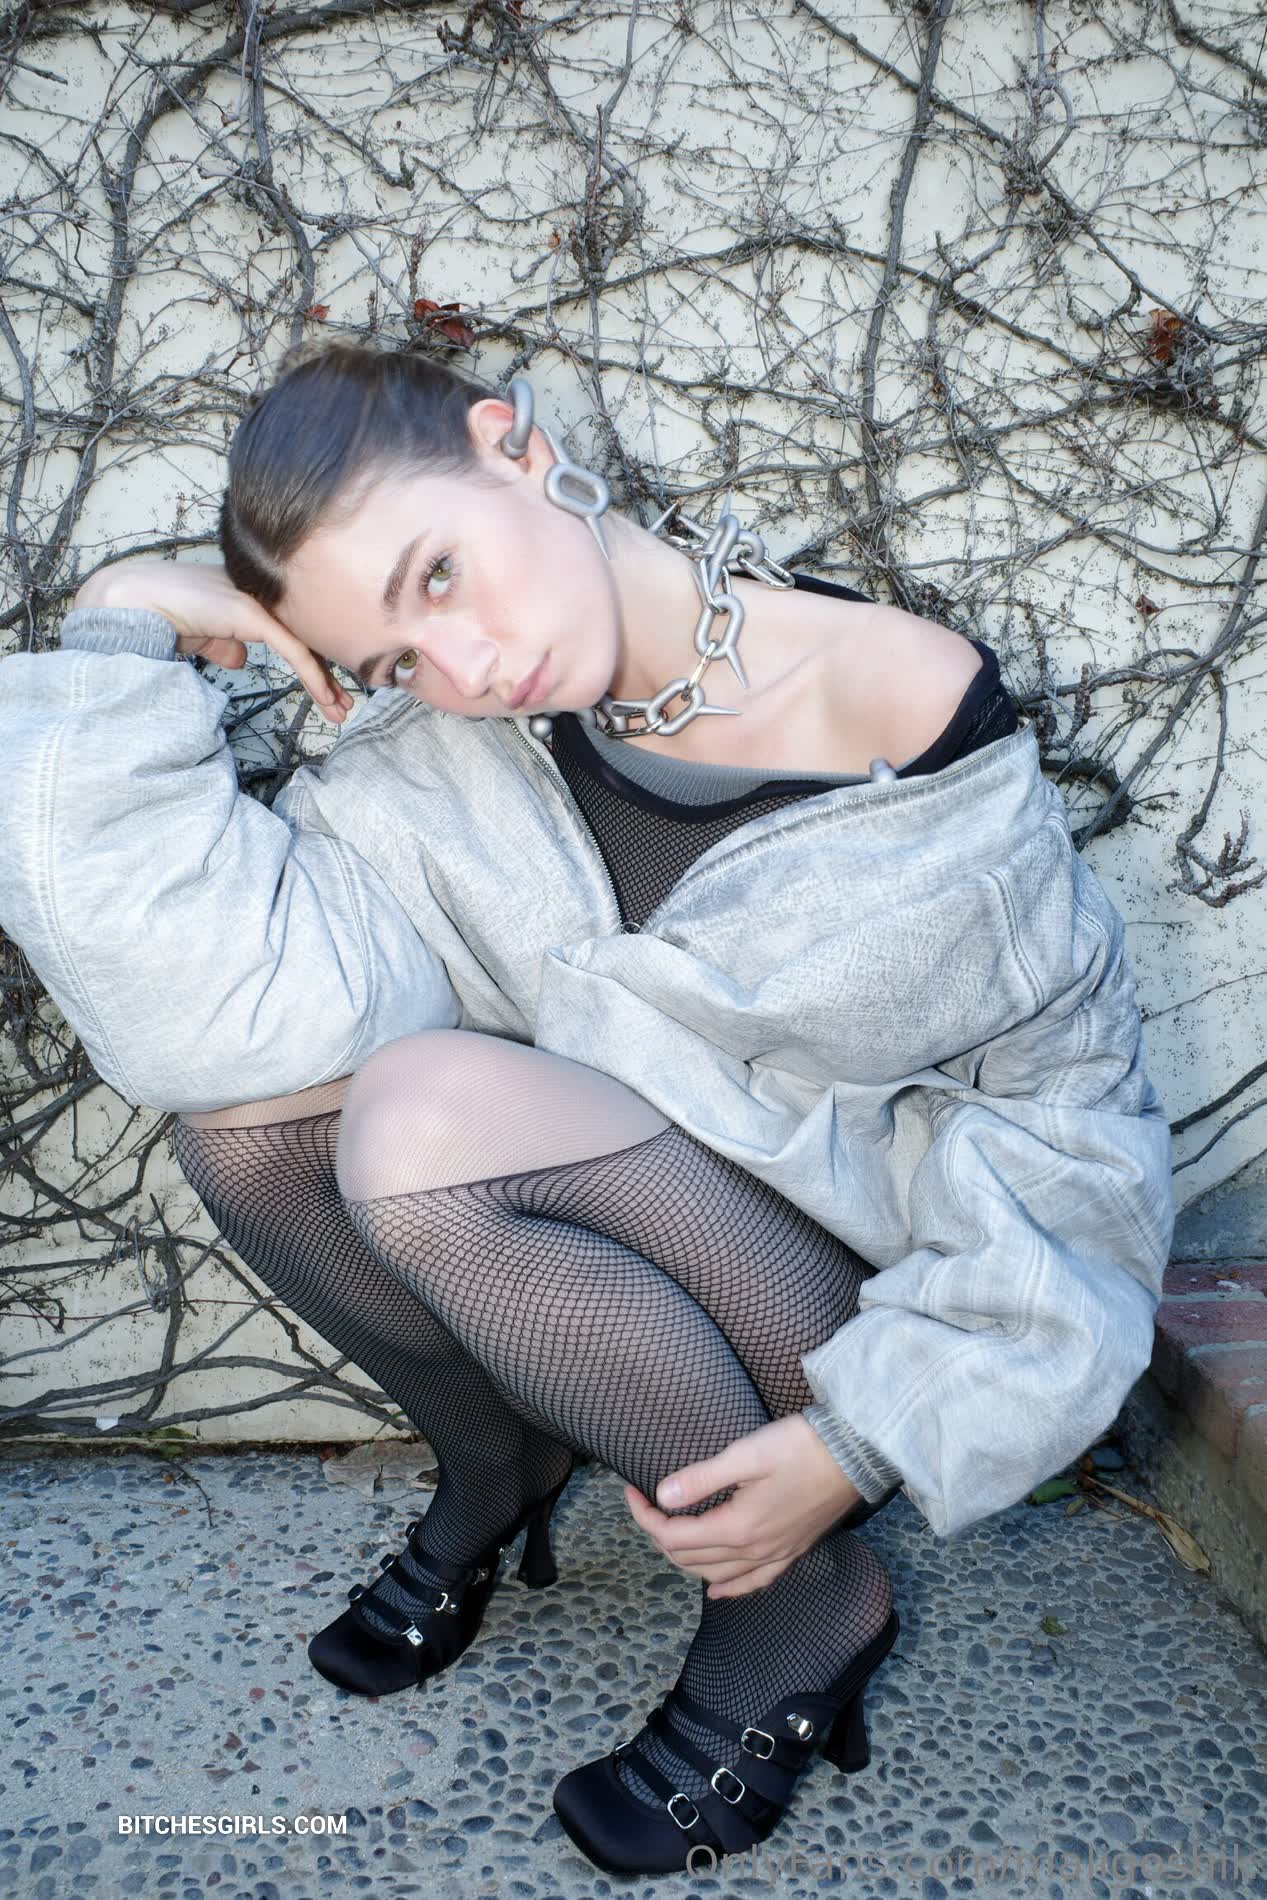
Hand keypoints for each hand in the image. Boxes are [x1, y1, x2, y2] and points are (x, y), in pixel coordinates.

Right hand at [74, 556, 355, 725]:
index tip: (328, 695)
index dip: (312, 665)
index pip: (293, 634)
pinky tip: (325, 699)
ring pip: (305, 646)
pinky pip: (293, 650)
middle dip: (327, 676)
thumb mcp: (204, 635)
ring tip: (341, 711)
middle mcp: (262, 596)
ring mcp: (259, 601)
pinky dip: (312, 676)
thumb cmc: (162, 616)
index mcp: (253, 599)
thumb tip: (240, 659)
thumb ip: (224, 644)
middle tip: (344, 707)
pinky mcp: (253, 613)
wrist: (135, 602)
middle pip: (306, 639)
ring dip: (326, 683)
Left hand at [623, 1414, 863, 1599]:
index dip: (645, 1517)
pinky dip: (729, 1588)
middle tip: (646, 1505)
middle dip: (659, 1534)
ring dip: (686, 1559)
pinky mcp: (791, 1553)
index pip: (674, 1535)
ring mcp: (775, 1556)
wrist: (854, 1455)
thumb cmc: (801, 1448)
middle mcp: (754, 1551)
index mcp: (738, 1528)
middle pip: (690, 1558)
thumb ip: (702, 1478)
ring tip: (668, 1535)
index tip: (632, 1491)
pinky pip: (753, 1584)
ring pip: (716, 1575)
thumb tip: (663, 1495)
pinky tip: (716, 1590)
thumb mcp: (746, 1455)